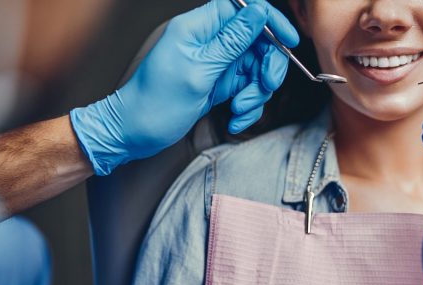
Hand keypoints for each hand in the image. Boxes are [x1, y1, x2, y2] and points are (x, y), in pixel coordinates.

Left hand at [70, 0, 298, 174]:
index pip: (244, 8)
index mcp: (199, 27)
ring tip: (239, 110)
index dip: (270, 20)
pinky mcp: (219, 84)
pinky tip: (234, 119)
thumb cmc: (155, 103)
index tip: (288, 41)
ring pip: (256, 69)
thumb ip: (232, 41)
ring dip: (256, 93)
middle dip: (267, 66)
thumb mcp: (198, 70)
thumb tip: (258, 12)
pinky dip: (247, 107)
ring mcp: (216, 63)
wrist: (135, 134)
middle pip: (258, 41)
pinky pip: (247, 89)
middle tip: (266, 86)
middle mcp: (210, 42)